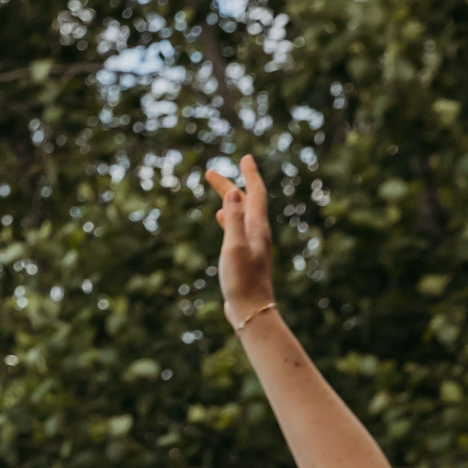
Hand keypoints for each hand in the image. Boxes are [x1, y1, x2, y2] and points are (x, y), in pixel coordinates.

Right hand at [205, 154, 277, 325]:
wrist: (251, 310)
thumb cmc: (242, 281)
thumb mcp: (234, 248)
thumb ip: (234, 221)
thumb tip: (232, 194)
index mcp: (256, 228)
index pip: (254, 194)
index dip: (250, 174)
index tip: (245, 157)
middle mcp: (257, 233)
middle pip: (245, 202)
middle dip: (230, 185)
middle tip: (210, 173)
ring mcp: (251, 245)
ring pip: (241, 214)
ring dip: (230, 200)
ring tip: (219, 191)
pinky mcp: (244, 256)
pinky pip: (237, 227)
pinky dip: (229, 217)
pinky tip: (221, 219)